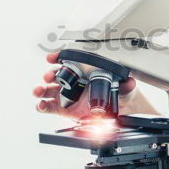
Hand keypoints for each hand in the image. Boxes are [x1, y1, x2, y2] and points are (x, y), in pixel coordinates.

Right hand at [33, 51, 157, 118]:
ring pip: (49, 90)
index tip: (52, 57)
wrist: (115, 111)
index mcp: (84, 73)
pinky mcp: (63, 109)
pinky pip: (49, 106)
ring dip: (41, 89)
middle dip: (49, 74)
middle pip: (56, 75)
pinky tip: (40, 105)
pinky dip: (42, 105)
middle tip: (49, 76)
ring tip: (38, 91)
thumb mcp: (124, 89)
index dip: (58, 58)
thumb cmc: (117, 95)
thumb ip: (126, 86)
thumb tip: (130, 82)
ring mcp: (66, 96)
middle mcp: (73, 82)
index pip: (68, 62)